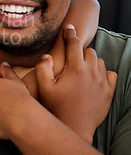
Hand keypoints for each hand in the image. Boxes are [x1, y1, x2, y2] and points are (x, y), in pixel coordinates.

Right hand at [35, 25, 116, 142]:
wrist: (75, 127)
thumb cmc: (57, 107)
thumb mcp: (43, 88)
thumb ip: (43, 68)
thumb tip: (47, 56)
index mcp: (75, 69)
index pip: (74, 44)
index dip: (70, 33)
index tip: (69, 27)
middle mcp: (91, 73)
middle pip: (89, 51)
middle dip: (79, 51)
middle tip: (70, 58)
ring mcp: (102, 82)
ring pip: (100, 61)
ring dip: (90, 61)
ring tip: (80, 69)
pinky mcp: (109, 92)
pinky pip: (111, 74)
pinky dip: (103, 73)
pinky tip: (94, 78)